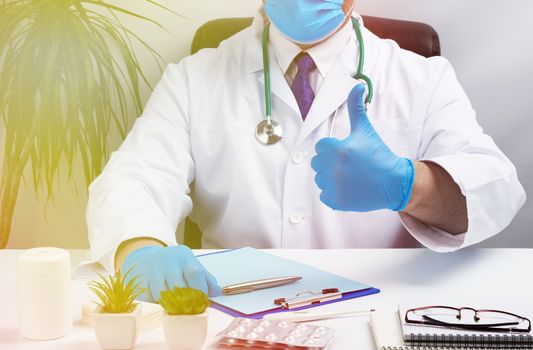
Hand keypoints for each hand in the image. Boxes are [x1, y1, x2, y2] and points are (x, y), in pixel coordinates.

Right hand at [122, 245, 220, 301]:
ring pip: (164, 294)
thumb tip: (217, 292)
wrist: (151, 258)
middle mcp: (169, 262)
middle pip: (178, 286)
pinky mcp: (143, 279)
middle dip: (186, 301)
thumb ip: (207, 279)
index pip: (195, 273)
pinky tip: (164, 301)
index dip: (200, 290)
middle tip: (189, 309)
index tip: (202, 301)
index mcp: (185, 258)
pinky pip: (152, 297)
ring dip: (172, 304)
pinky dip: (159, 302)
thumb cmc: (178, 265)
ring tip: (177, 305)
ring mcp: (154, 270)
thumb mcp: (193, 266)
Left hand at [311, 84, 414, 211]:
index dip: (333, 149)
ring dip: (331, 179)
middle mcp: (333, 168)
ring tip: (350, 177)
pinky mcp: (336, 201)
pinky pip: (325, 196)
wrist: (394, 182)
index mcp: (337, 149)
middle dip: (330, 163)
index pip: (321, 148)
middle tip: (350, 165)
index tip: (348, 152)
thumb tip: (357, 85)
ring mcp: (334, 187)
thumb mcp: (365, 130)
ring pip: (321, 180)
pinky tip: (349, 188)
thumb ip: (356, 108)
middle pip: (318, 164)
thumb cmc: (379, 154)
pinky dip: (335, 194)